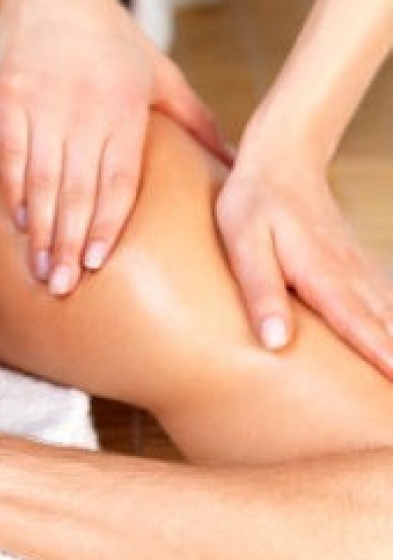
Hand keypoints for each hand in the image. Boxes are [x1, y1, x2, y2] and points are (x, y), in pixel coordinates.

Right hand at [0, 0, 228, 294]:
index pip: (116, 179)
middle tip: (62, 286)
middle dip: (69, 243)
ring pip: (42, 180)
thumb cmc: (111, 36)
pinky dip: (15, 191)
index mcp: (124, 110)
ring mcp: (41, 106)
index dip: (106, 224)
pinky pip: (11, 156)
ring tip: (40, 268)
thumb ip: (192, 118)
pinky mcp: (8, 99)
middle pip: (76, 190)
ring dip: (41, 229)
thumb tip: (229, 159)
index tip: (97, 263)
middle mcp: (82, 113)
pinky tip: (19, 223)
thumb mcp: (160, 72)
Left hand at [216, 146, 392, 373]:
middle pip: (383, 325)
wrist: (283, 159)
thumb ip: (261, 291)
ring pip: (388, 313)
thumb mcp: (244, 244)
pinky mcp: (352, 263)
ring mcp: (355, 267)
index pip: (356, 324)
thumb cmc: (255, 203)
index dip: (378, 357)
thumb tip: (276, 342)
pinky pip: (382, 299)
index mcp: (321, 275)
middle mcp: (348, 275)